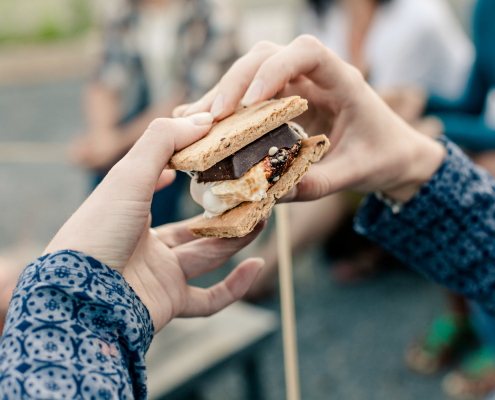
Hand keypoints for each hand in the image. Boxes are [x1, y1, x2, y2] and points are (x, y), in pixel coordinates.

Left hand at [45, 113, 265, 332]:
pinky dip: (235, 287)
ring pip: (209, 256)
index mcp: (133, 212)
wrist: (79, 295)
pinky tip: (256, 265)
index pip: (163, 189)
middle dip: (226, 211)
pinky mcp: (170, 302)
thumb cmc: (98, 228)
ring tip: (263, 216)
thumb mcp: (128, 176)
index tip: (213, 157)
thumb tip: (202, 119)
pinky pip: (209, 300)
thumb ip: (162, 142)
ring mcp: (160, 274)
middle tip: (253, 193)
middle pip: (196, 227)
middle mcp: (148, 244)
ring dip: (237, 238)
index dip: (187, 172)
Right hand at [174, 36, 444, 202]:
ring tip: (197, 121)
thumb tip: (272, 195)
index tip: (251, 100)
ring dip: (224, 92)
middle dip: (237, 80)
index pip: (307, 52)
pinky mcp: (286, 101)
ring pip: (253, 70)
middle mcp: (317, 77)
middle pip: (268, 54)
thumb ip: (317, 183)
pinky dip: (229, 106)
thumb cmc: (382, 157)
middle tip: (214, 116)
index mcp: (343, 82)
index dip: (275, 67)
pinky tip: (207, 123)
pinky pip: (253, 94)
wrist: (395, 155)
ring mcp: (299, 86)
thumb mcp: (354, 174)